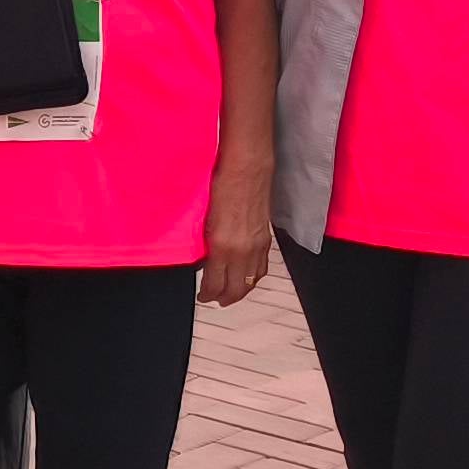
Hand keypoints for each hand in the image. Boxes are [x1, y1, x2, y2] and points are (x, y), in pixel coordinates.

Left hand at [200, 171, 273, 306]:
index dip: (207, 294)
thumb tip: (202, 259)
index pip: (215, 283)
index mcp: (222, 246)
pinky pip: (262, 268)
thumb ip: (204, 243)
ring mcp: (257, 246)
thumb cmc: (220, 186)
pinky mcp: (266, 239)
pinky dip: (253, 277)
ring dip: (240, 290)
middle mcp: (242, 251)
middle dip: (224, 298)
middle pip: (236, 289)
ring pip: (251, 281)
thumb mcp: (203, 218)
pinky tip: (246, 277)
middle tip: (214, 299)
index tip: (202, 296)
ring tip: (229, 294)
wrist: (247, 169)